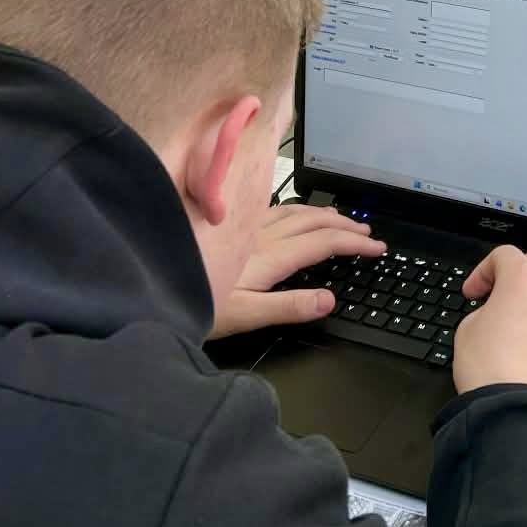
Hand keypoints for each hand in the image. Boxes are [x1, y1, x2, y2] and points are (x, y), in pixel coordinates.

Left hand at [207, 202, 385, 339]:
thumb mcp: (244, 315)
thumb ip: (288, 307)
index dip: (353, 244)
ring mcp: (244, 230)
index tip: (377, 248)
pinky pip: (273, 212)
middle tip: (368, 233)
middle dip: (344, 226)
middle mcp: (259, 237)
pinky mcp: (230, 230)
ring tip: (341, 219)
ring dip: (322, 215)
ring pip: (294, 213)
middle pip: (312, 223)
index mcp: (268, 257)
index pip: (322, 243)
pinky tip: (292, 214)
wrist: (150, 284)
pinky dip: (296, 211)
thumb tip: (329, 300)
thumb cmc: (192, 305)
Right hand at [452, 246, 526, 409]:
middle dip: (522, 271)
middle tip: (505, 294)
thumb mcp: (466, 331)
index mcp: (520, 279)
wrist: (517, 410)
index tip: (475, 293)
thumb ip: (484, 311)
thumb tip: (495, 314)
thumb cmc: (489, 370)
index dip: (484, 271)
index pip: (503, 256)